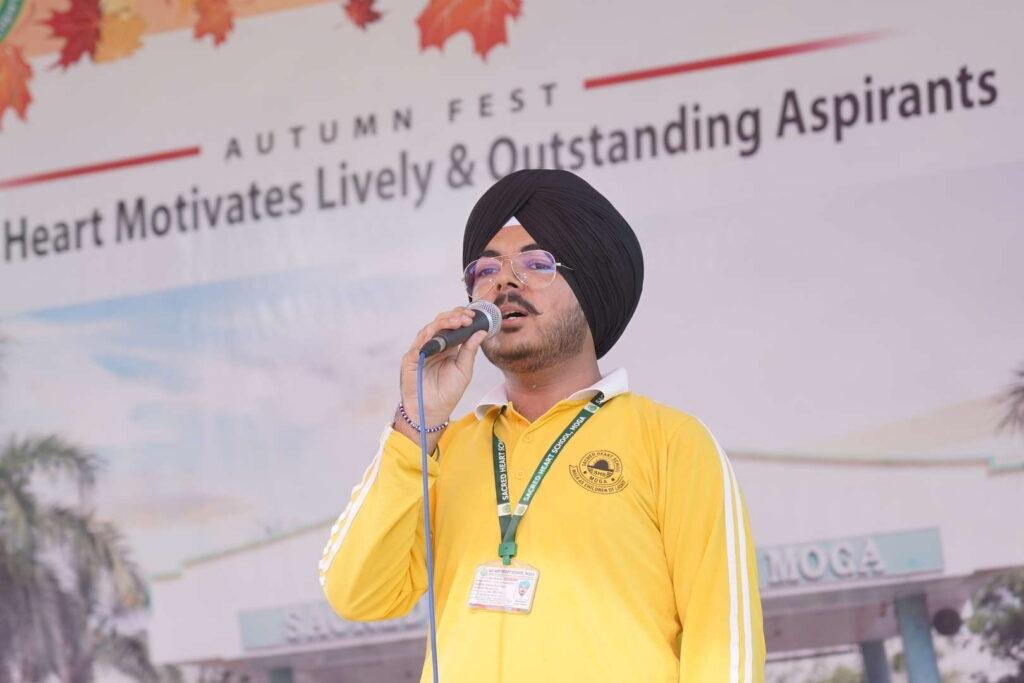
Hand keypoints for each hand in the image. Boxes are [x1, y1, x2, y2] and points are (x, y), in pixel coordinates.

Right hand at [397, 307, 487, 431]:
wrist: (433, 411)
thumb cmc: (448, 392)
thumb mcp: (464, 369)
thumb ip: (470, 350)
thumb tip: (482, 331)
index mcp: (447, 348)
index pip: (452, 326)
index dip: (461, 317)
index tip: (474, 316)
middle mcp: (433, 346)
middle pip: (441, 323)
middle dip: (455, 316)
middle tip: (468, 317)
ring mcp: (421, 350)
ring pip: (430, 328)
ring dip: (445, 322)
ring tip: (459, 321)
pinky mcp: (411, 358)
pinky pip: (420, 342)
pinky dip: (431, 334)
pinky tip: (441, 330)